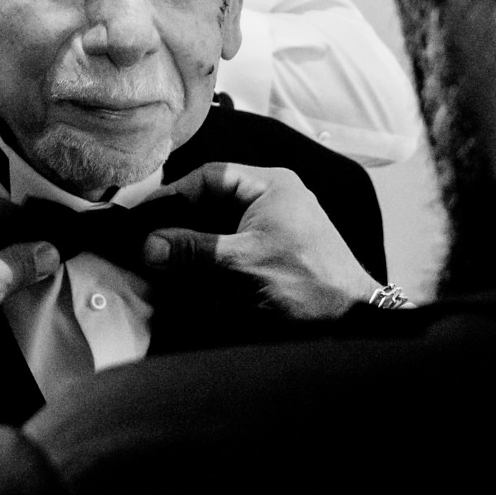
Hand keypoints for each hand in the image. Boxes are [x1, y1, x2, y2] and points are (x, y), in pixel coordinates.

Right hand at [143, 163, 380, 319]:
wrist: (349, 318)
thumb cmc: (308, 282)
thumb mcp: (244, 263)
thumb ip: (195, 250)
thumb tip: (150, 246)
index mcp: (271, 184)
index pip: (211, 176)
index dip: (175, 194)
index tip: (146, 216)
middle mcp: (271, 197)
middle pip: (211, 199)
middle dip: (180, 221)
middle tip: (149, 240)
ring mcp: (271, 223)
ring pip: (216, 223)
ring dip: (191, 241)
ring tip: (161, 258)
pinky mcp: (269, 249)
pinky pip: (228, 243)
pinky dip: (207, 256)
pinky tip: (187, 270)